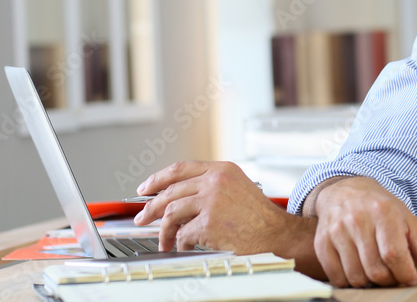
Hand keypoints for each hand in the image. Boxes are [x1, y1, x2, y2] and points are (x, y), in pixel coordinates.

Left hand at [134, 160, 303, 253]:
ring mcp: (211, 201)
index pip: (181, 168)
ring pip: (171, 213)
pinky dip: (181, 243)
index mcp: (221, 169)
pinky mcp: (209, 223)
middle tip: (143, 217)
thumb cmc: (257, 214)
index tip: (146, 188)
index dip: (158, 178)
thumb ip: (210, 185)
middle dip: (150, 207)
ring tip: (164, 240)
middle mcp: (215, 181)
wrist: (274, 231)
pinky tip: (185, 246)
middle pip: (170, 191)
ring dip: (163, 231)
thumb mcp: (236, 186)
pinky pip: (183, 234)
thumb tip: (178, 198)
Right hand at [311, 177, 416, 287]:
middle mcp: (357, 220)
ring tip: (376, 270)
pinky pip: (336, 277)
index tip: (409, 277)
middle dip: (388, 280)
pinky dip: (349, 282)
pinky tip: (358, 269)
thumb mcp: (408, 222)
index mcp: (383, 212)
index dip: (404, 274)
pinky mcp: (322, 243)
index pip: (394, 255)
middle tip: (392, 274)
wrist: (347, 192)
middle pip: (375, 270)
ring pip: (355, 277)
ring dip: (369, 283)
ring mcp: (337, 231)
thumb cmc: (382, 209)